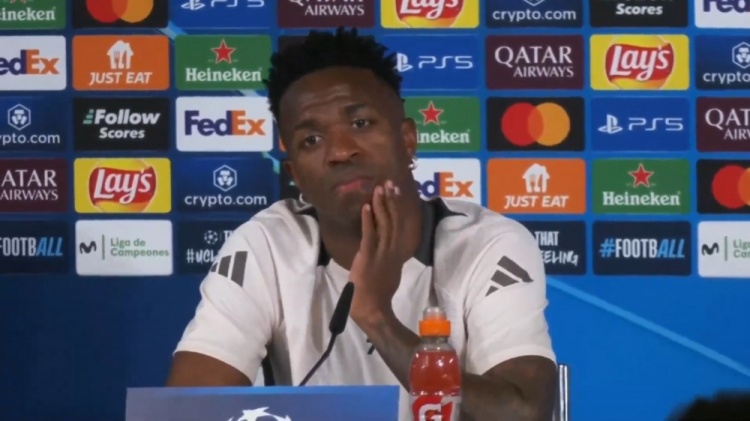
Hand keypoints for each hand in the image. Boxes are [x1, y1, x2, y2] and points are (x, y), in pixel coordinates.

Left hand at [349, 180, 410, 324]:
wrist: (372, 308)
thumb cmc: (379, 294)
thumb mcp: (391, 272)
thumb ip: (390, 258)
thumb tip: (389, 248)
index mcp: (397, 253)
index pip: (400, 225)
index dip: (398, 207)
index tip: (397, 192)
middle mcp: (392, 250)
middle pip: (394, 220)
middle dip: (391, 200)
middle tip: (389, 183)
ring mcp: (381, 253)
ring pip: (383, 224)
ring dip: (381, 205)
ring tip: (378, 188)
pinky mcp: (368, 257)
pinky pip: (369, 235)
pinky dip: (368, 220)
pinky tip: (365, 206)